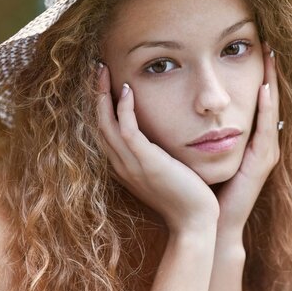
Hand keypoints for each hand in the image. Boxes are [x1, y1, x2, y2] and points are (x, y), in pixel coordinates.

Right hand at [95, 64, 219, 233]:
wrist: (195, 221)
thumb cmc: (186, 196)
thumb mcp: (165, 172)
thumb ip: (155, 155)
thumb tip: (158, 138)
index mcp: (124, 167)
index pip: (104, 132)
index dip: (101, 107)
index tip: (105, 84)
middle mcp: (121, 165)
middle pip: (99, 124)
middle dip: (97, 95)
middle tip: (99, 69)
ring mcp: (131, 164)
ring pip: (106, 124)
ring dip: (103, 95)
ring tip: (104, 71)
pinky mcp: (146, 161)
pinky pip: (127, 130)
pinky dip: (123, 109)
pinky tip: (125, 90)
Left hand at [214, 42, 280, 239]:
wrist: (207, 221)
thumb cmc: (202, 188)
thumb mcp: (201, 152)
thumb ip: (200, 130)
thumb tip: (184, 105)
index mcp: (247, 141)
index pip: (255, 102)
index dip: (257, 77)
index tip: (254, 51)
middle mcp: (261, 144)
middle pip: (268, 101)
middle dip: (269, 73)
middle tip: (268, 45)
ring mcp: (264, 153)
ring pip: (270, 110)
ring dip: (272, 82)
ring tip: (270, 56)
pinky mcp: (261, 163)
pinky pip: (264, 129)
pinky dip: (266, 107)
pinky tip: (265, 87)